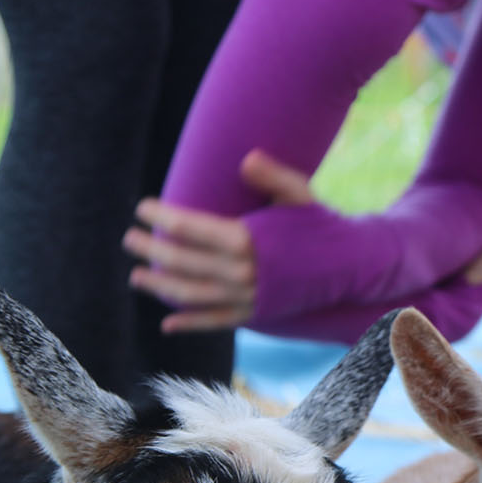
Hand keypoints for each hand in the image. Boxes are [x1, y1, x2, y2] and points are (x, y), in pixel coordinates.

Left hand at [123, 150, 311, 332]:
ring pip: (192, 293)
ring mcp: (248, 297)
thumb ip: (274, 176)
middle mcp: (243, 272)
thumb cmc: (321, 226)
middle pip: (184, 261)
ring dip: (160, 286)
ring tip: (136, 275)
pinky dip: (190, 323)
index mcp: (247, 240)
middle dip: (152, 249)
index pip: (191, 227)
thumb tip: (246, 159)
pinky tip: (167, 323)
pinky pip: (215, 321)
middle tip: (130, 238)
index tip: (143, 208)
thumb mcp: (301, 195)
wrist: (351, 267)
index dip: (162, 217)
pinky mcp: (256, 314)